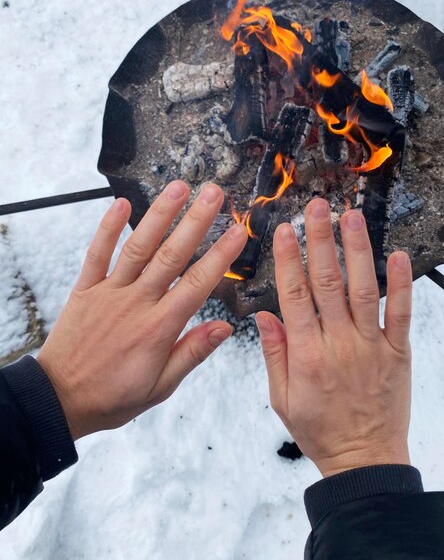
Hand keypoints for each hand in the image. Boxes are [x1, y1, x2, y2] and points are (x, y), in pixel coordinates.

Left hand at [38, 181, 246, 439]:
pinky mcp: (86, 289)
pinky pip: (97, 254)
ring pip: (139, 247)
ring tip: (179, 188)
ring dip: (160, 215)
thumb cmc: (112, 396)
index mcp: (159, 327)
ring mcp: (110, 292)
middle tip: (215, 195)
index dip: (221, 255)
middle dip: (196, 222)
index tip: (238, 232)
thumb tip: (225, 328)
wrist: (60, 399)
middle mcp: (137, 303)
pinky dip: (108, 228)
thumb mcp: (160, 386)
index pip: (198, 284)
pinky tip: (121, 204)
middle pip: (172, 255)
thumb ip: (193, 352)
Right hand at [256, 198, 411, 476]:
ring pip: (364, 289)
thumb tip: (265, 314)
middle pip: (327, 283)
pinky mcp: (398, 351)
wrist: (364, 458)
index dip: (287, 261)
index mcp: (307, 355)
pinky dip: (402, 284)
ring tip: (351, 217)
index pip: (294, 297)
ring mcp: (372, 345)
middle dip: (320, 241)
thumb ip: (274, 354)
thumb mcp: (282, 399)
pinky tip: (398, 256)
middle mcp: (339, 344)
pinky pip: (402, 313)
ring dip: (357, 251)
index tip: (283, 231)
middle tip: (317, 207)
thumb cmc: (319, 429)